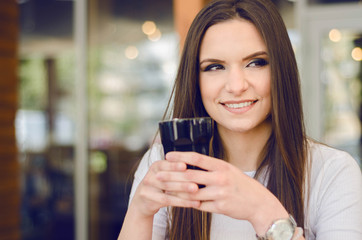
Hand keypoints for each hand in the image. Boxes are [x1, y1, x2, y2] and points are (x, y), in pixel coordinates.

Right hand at [129, 159, 199, 218]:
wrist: (143, 201)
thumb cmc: (160, 185)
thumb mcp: (165, 174)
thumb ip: (176, 169)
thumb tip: (196, 164)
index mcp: (155, 166)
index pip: (165, 164)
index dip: (174, 165)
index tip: (185, 166)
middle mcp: (150, 176)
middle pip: (167, 177)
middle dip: (183, 179)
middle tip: (196, 182)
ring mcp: (148, 189)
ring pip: (168, 189)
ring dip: (184, 190)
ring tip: (197, 191)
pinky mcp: (150, 201)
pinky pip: (169, 201)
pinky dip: (183, 202)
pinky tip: (194, 203)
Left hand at [163, 151, 288, 234]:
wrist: (258, 203)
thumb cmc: (241, 185)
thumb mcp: (228, 170)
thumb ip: (211, 168)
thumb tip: (191, 164)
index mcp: (221, 166)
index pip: (197, 158)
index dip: (180, 156)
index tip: (168, 156)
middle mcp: (220, 178)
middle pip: (190, 175)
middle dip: (171, 175)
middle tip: (159, 175)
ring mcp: (220, 193)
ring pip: (191, 193)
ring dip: (177, 192)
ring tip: (166, 190)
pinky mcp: (220, 207)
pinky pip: (199, 205)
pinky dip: (190, 203)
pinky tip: (182, 201)